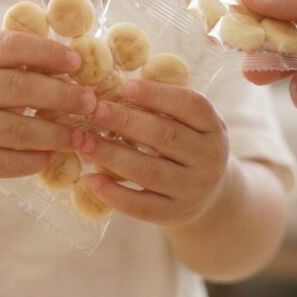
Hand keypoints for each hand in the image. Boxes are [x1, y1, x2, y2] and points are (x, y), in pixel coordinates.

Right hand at [0, 30, 96, 180]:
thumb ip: (13, 62)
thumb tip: (75, 63)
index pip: (10, 46)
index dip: (47, 52)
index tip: (77, 64)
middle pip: (20, 89)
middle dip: (62, 96)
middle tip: (90, 102)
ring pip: (18, 130)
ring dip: (56, 133)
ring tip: (81, 135)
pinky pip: (8, 162)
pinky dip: (36, 160)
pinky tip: (54, 156)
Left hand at [76, 80, 230, 226]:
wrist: (211, 196)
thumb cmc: (188, 146)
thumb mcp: (191, 124)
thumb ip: (165, 106)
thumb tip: (115, 83)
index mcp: (214, 127)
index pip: (190, 105)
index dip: (157, 95)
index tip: (124, 87)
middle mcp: (209, 158)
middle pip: (166, 136)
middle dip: (126, 122)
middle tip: (95, 110)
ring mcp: (193, 189)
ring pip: (150, 171)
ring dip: (112, 155)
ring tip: (83, 141)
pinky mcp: (174, 214)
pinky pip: (141, 205)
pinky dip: (114, 193)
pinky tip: (91, 180)